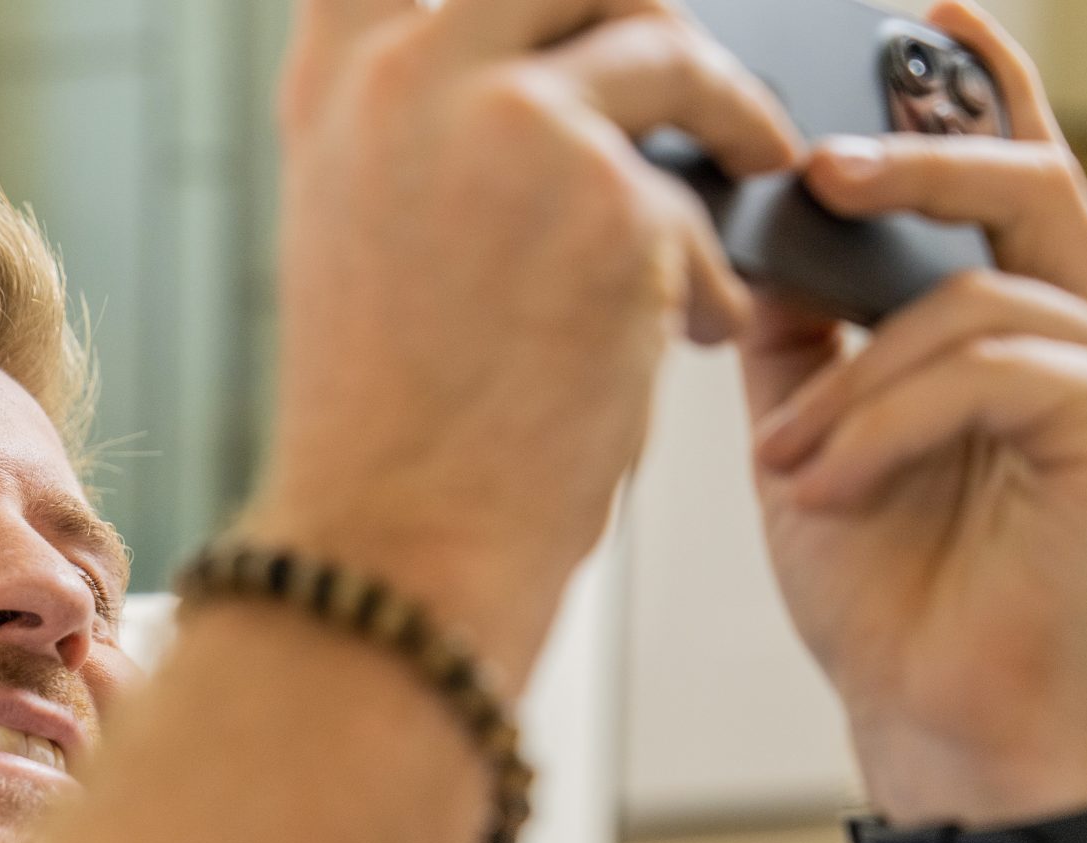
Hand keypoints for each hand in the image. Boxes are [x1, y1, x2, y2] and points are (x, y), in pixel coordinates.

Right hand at [243, 0, 799, 690]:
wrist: (397, 544)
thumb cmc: (387, 422)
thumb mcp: (366, 235)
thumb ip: (432, 131)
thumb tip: (553, 73)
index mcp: (338, 88)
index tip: (582, 14)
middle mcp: (411, 76)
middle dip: (643, 11)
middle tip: (682, 73)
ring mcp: (511, 121)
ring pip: (665, 45)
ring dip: (725, 113)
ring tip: (749, 176)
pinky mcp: (611, 194)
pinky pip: (698, 192)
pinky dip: (710, 264)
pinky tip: (698, 332)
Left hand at [745, 1, 1086, 825]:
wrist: (937, 729)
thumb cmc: (886, 596)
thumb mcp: (814, 437)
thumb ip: (803, 334)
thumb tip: (754, 230)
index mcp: (1031, 323)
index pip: (1009, 173)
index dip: (970, 86)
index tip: (911, 15)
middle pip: (1018, 188)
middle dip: (909, 160)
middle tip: (813, 165)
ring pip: (970, 298)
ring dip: (850, 382)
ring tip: (788, 464)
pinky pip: (989, 364)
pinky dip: (884, 423)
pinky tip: (828, 489)